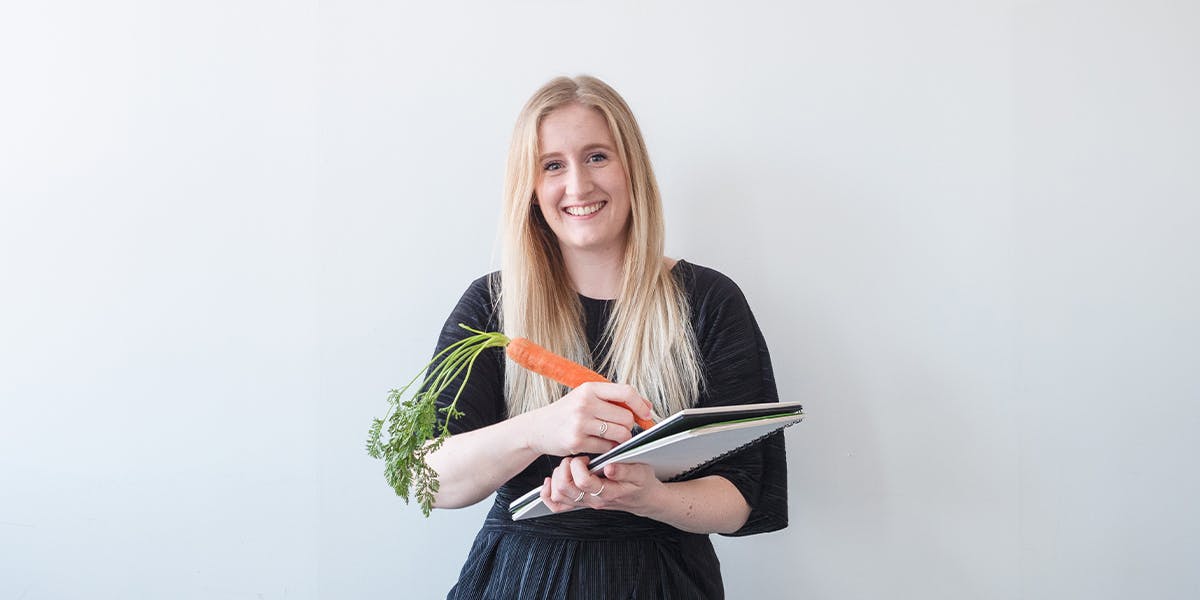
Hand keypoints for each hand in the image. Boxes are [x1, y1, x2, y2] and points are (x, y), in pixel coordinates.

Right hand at [522, 382, 652, 456]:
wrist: (538, 428)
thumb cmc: (567, 412)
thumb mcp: (587, 397)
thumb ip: (615, 399)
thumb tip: (647, 406)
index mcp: (589, 389)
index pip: (626, 392)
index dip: (641, 404)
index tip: (646, 413)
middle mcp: (585, 404)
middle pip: (626, 417)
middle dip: (629, 425)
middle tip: (619, 427)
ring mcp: (580, 424)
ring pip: (620, 434)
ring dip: (621, 439)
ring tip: (610, 436)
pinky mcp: (577, 442)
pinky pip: (607, 447)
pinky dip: (608, 448)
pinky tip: (599, 443)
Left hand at [539, 457, 664, 517]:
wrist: (643, 499)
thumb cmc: (642, 483)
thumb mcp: (641, 473)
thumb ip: (625, 471)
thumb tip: (609, 468)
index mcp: (607, 493)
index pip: (583, 482)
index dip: (578, 466)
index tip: (586, 457)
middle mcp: (593, 501)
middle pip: (565, 489)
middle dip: (565, 469)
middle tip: (575, 460)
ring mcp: (585, 503)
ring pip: (558, 496)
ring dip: (557, 477)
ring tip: (569, 466)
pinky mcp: (580, 502)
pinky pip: (556, 504)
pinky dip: (549, 492)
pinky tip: (552, 480)